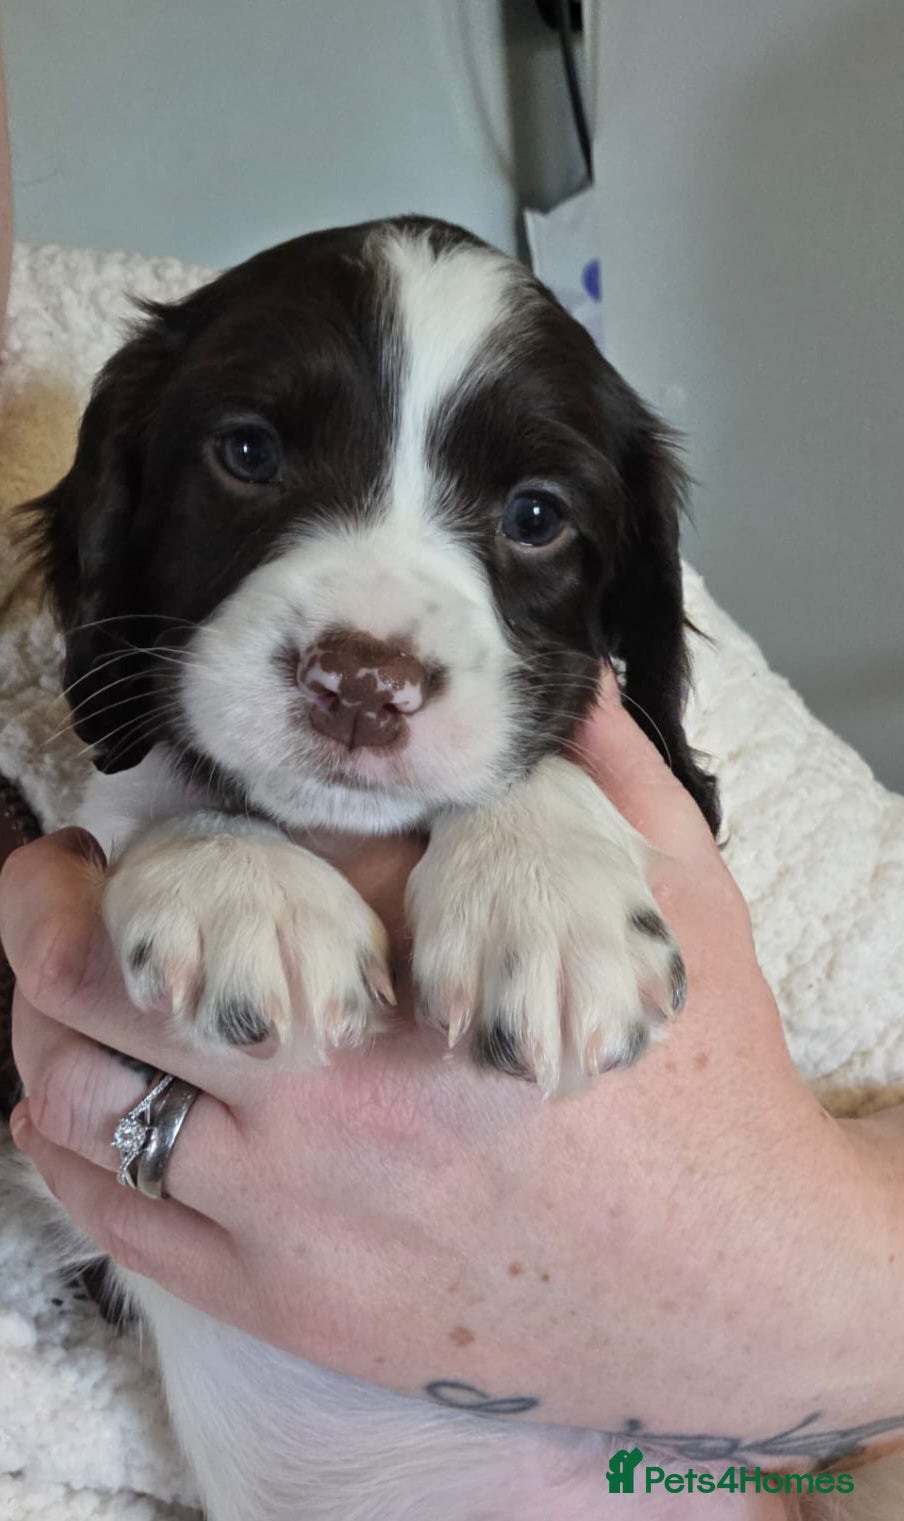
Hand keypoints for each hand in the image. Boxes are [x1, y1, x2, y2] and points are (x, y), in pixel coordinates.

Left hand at [4, 675, 903, 1468]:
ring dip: (42, 1016)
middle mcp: (339, 1072)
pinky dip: (61, 1143)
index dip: (174, 810)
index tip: (148, 806)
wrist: (729, 1289)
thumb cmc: (705, 1089)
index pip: (239, 842)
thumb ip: (611, 772)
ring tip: (56, 976)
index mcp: (428, 946)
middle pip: (115, 961)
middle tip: (53, 871)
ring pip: (84, 1087)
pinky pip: (114, 1213)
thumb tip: (572, 678)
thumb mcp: (683, 897)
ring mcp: (297, 1196)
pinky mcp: (286, 1296)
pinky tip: (64, 1099)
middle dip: (50, 901)